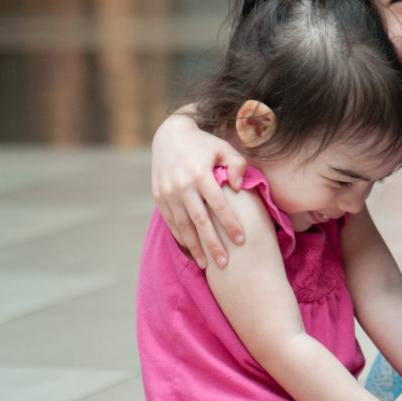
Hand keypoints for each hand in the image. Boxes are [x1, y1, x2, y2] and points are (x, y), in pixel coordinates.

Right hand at [151, 112, 248, 267]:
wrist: (170, 135)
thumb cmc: (204, 144)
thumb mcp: (224, 148)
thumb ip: (237, 165)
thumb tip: (237, 188)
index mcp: (200, 174)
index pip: (219, 205)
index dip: (230, 223)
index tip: (242, 240)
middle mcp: (182, 186)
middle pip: (200, 221)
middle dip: (213, 244)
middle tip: (225, 263)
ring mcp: (168, 193)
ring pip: (183, 226)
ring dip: (195, 247)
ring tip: (208, 265)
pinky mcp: (159, 197)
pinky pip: (171, 222)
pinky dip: (181, 238)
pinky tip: (191, 250)